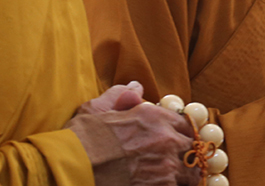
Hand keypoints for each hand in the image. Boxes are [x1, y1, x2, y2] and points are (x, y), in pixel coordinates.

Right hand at [70, 81, 199, 184]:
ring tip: (172, 178)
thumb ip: (121, 96)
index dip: (180, 132)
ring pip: (191, 173)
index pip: (184, 123)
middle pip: (192, 147)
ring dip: (184, 175)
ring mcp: (166, 167)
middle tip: (178, 162)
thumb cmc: (81, 139)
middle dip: (185, 154)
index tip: (176, 139)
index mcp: (153, 116)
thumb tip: (136, 88)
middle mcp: (166, 139)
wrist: (72, 169)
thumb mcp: (98, 110)